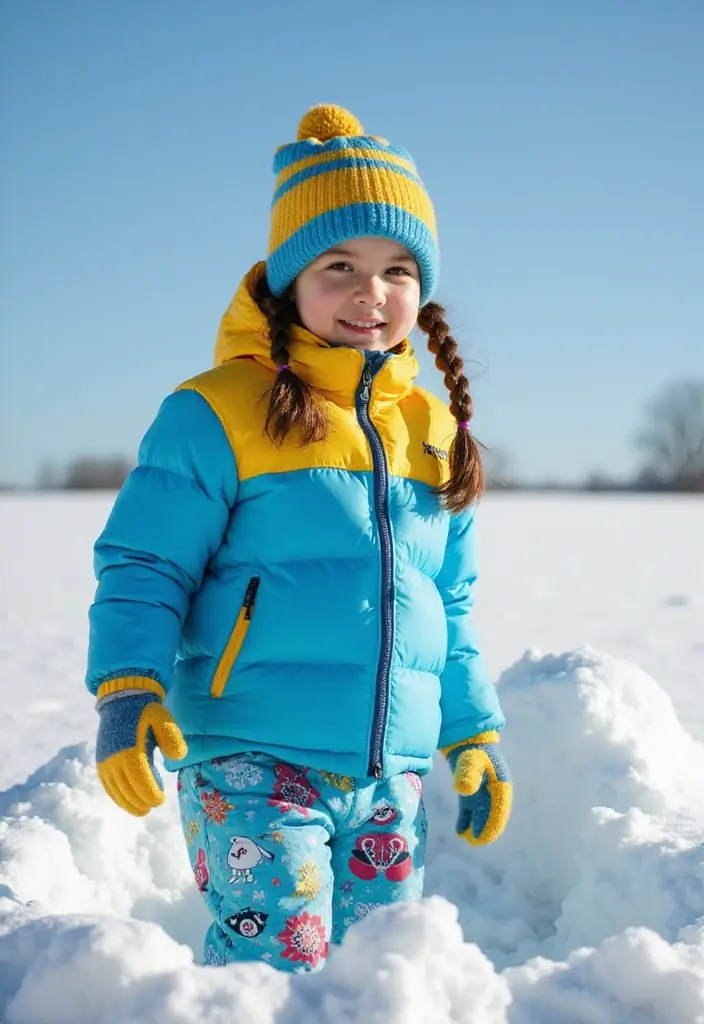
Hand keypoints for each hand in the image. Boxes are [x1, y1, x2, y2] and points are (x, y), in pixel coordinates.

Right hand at [96, 690, 186, 815]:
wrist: (122, 699)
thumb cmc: (146, 711)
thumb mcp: (162, 718)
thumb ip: (171, 736)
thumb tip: (179, 756)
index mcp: (131, 750)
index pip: (141, 781)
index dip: (151, 794)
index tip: (161, 800)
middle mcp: (115, 759)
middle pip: (128, 790)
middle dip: (141, 802)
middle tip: (153, 806)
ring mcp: (106, 762)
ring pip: (116, 791)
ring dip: (128, 803)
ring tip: (142, 810)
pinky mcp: (101, 762)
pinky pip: (108, 785)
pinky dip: (117, 796)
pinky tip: (127, 801)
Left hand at [443, 731, 511, 844]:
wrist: (465, 736)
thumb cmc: (471, 748)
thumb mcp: (470, 759)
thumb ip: (468, 773)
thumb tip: (463, 790)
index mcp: (500, 782)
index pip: (499, 808)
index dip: (493, 824)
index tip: (484, 837)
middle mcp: (494, 788)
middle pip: (492, 813)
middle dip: (485, 829)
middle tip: (475, 842)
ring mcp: (483, 789)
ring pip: (481, 813)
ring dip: (476, 826)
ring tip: (467, 839)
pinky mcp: (472, 788)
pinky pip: (471, 808)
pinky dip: (466, 818)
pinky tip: (459, 830)